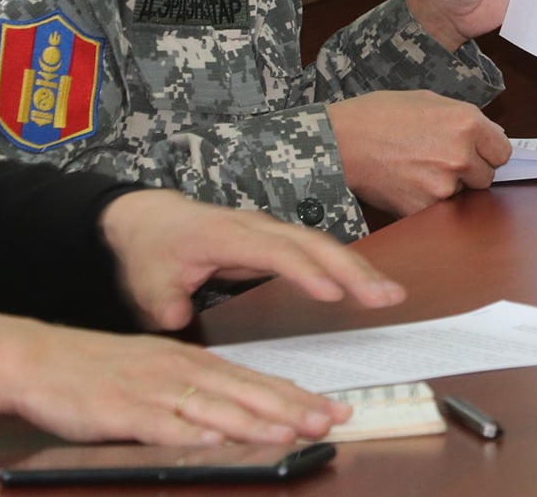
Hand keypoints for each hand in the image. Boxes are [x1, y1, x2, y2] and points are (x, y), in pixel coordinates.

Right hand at [0, 311, 348, 445]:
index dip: (298, 397)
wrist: (45, 360)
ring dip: (254, 422)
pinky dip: (191, 432)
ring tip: (289, 433)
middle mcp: (183, 373)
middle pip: (247, 393)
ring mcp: (155, 391)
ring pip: (215, 408)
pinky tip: (214, 438)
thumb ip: (204, 388)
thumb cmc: (106, 369)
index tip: (336, 409)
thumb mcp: (163, 370)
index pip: (258, 381)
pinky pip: (162, 424)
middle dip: (292, 409)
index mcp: (196, 362)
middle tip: (330, 421)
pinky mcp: (124, 412)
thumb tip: (247, 407)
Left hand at [100, 189, 404, 330]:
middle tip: (386, 296)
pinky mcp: (279, 241)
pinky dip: (348, 268)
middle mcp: (259, 228)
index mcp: (228, 235)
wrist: (150, 218)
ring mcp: (272, 232)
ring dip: (359, 270)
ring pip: (324, 246)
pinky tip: (370, 286)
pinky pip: (319, 252)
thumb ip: (163, 302)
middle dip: (353, 270)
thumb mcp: (146, 280)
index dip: (305, 272)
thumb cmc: (152, 249)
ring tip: (391, 295)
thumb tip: (177, 319)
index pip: (275, 253)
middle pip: (314, 244)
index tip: (331, 295)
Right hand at [327, 90, 512, 217]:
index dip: (488, 152)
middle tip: (439, 160)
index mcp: (467, 123)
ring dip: (449, 188)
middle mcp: (460, 155)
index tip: (476, 152)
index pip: (503, 151)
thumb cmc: (378, 116)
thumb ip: (464, 119)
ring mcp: (442, 185)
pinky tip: (407, 184)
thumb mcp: (429, 101)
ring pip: (463, 195)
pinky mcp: (422, 208)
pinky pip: (439, 210)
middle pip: (486, 176)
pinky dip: (427, 202)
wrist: (338, 141)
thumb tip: (489, 136)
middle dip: (469, 171)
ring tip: (419, 170)